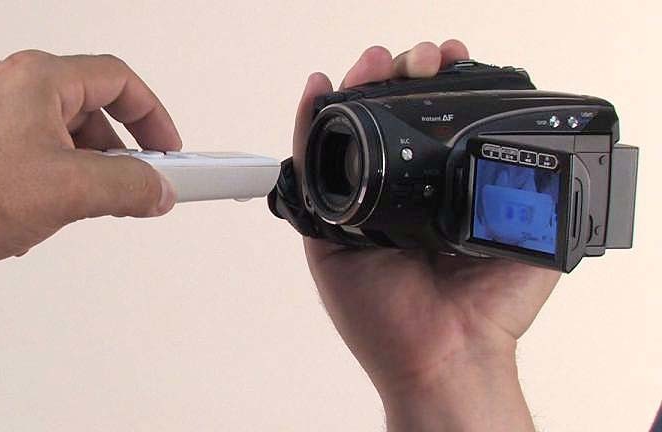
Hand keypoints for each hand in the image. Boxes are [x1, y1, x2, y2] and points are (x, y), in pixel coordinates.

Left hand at [0, 50, 180, 264]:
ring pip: (52, 124)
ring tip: (75, 200)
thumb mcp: (68, 193)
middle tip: (128, 181)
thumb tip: (158, 190)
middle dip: (115, 148)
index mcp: (37, 78)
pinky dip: (43, 164)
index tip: (165, 147)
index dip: (152, 116)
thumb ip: (128, 187)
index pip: (118, 81)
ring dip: (77, 160)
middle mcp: (5, 78)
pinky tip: (36, 200)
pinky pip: (20, 138)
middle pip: (85, 104)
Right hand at [293, 41, 559, 430]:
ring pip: (346, 136)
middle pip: (383, 122)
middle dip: (397, 79)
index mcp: (436, 194)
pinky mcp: (324, 229)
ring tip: (374, 63)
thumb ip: (531, 194)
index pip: (428, 127)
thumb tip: (535, 146)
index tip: (452, 66)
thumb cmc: (488, 310)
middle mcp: (394, 196)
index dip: (436, 90)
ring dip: (356, 90)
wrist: (450, 353)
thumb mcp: (528, 236)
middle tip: (417, 63)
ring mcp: (356, 210)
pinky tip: (322, 89)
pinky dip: (309, 124)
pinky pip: (310, 170)